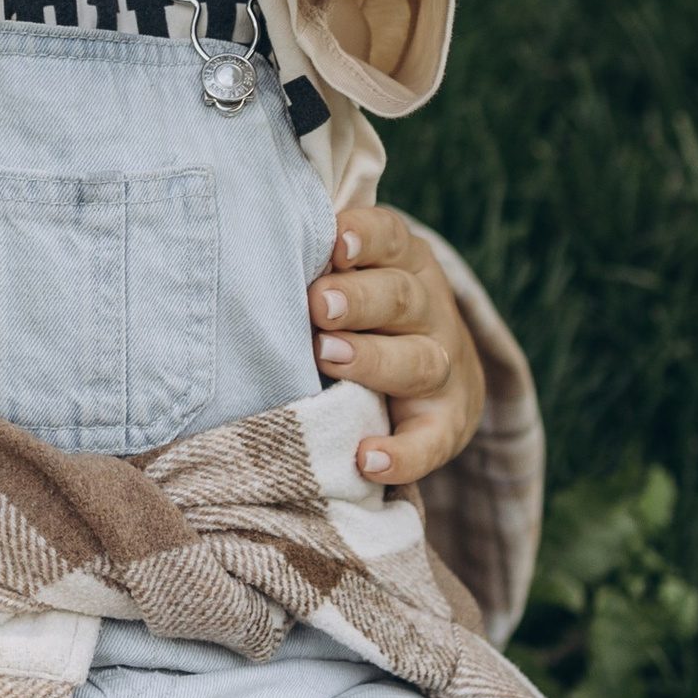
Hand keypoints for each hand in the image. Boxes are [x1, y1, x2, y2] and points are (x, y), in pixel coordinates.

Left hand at [307, 207, 484, 487]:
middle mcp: (429, 311)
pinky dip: (403, 454)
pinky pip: (430, 441)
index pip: (390, 239)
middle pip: (399, 298)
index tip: (335, 245)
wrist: (445, 377)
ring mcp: (442, 368)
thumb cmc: (369, 315)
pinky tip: (367, 459)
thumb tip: (251, 253)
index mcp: (404, 264)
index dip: (364, 238)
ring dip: (372, 360)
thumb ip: (318, 265)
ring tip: (329, 359)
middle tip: (318, 306)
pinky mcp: (446, 424)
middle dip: (358, 300)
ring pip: (416, 361)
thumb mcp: (355, 277)